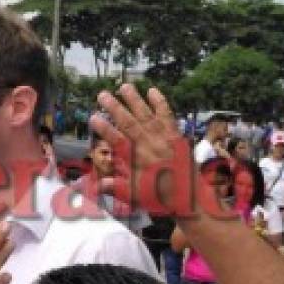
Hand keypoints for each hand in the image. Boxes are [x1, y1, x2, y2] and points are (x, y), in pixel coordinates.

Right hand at [90, 84, 207, 216]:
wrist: (189, 197)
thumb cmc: (160, 197)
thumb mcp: (135, 195)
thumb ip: (115, 187)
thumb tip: (95, 186)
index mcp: (138, 161)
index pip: (118, 142)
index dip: (104, 129)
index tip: (93, 117)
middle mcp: (150, 146)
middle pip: (130, 123)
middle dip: (115, 108)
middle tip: (102, 94)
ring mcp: (164, 139)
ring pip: (147, 115)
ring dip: (135, 100)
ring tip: (124, 86)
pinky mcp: (175, 135)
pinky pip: (167, 116)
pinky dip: (160, 103)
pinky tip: (152, 91)